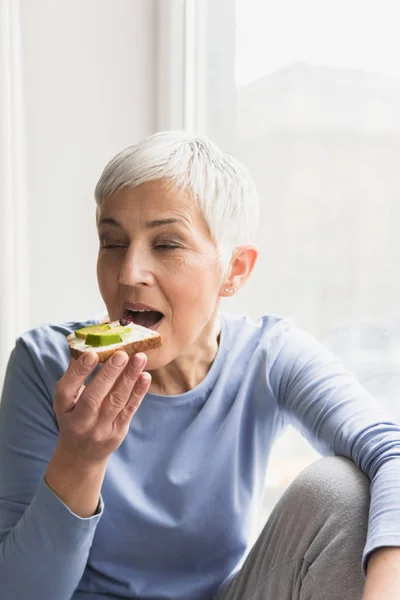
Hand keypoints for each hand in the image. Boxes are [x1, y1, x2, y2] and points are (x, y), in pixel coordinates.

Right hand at [54, 350, 150, 464]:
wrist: (81, 454)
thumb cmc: (74, 416)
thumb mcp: (66, 400)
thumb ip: (75, 376)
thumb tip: (86, 347)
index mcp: (63, 408)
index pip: (67, 389)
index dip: (80, 371)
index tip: (93, 354)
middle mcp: (79, 421)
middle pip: (94, 397)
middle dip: (109, 374)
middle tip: (122, 354)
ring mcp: (99, 429)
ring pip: (116, 401)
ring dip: (129, 378)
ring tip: (140, 358)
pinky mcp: (117, 432)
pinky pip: (129, 409)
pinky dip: (138, 392)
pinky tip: (145, 376)